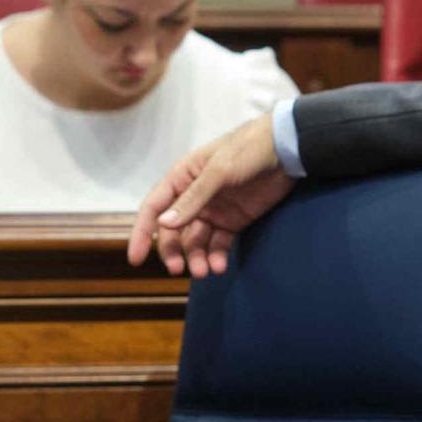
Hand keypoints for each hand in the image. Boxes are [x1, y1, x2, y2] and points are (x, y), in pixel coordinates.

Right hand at [128, 113, 293, 277]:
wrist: (286, 150)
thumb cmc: (247, 150)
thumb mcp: (219, 171)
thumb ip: (193, 199)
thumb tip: (164, 224)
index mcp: (182, 178)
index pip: (154, 208)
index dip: (142, 233)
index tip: (136, 259)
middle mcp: (193, 196)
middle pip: (173, 231)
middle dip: (173, 251)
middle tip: (179, 270)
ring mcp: (213, 210)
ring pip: (195, 241)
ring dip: (196, 257)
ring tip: (205, 271)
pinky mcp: (233, 221)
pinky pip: (218, 244)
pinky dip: (216, 256)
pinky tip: (219, 266)